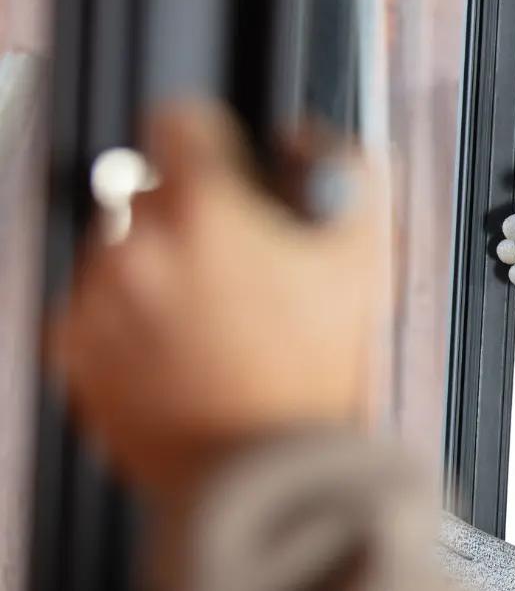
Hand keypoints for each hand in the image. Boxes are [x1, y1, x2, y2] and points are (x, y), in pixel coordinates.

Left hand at [50, 100, 380, 507]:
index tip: (228, 167)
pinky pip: (97, 310)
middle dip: (191, 218)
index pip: (181, 120)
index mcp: (203, 212)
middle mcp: (135, 245)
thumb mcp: (364, 259)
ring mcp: (96, 300)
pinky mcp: (73, 350)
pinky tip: (182, 352)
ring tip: (214, 322)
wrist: (265, 470)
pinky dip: (132, 323)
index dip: (216, 142)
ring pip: (120, 249)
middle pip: (151, 190)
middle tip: (237, 266)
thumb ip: (343, 171)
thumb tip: (305, 141)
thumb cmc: (312, 376)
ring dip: (158, 270)